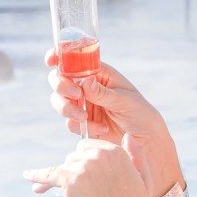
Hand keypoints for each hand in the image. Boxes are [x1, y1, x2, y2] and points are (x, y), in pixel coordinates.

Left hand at [23, 138, 147, 196]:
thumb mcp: (144, 180)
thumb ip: (137, 156)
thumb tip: (128, 136)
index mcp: (117, 152)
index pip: (90, 146)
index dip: (87, 162)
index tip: (85, 176)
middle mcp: (99, 154)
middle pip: (76, 155)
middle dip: (76, 170)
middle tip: (83, 192)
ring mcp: (83, 167)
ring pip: (64, 166)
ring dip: (65, 179)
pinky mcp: (69, 181)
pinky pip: (49, 175)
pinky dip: (37, 176)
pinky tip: (27, 176)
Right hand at [46, 53, 182, 196]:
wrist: (145, 139)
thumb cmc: (140, 112)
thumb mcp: (125, 100)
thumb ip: (103, 93)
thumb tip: (85, 81)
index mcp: (99, 73)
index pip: (75, 60)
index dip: (59, 56)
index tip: (51, 59)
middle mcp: (87, 86)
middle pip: (60, 80)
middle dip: (61, 87)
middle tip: (76, 95)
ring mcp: (82, 104)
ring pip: (60, 102)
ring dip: (68, 109)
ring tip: (85, 117)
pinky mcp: (82, 123)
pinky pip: (70, 123)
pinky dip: (81, 126)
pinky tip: (102, 130)